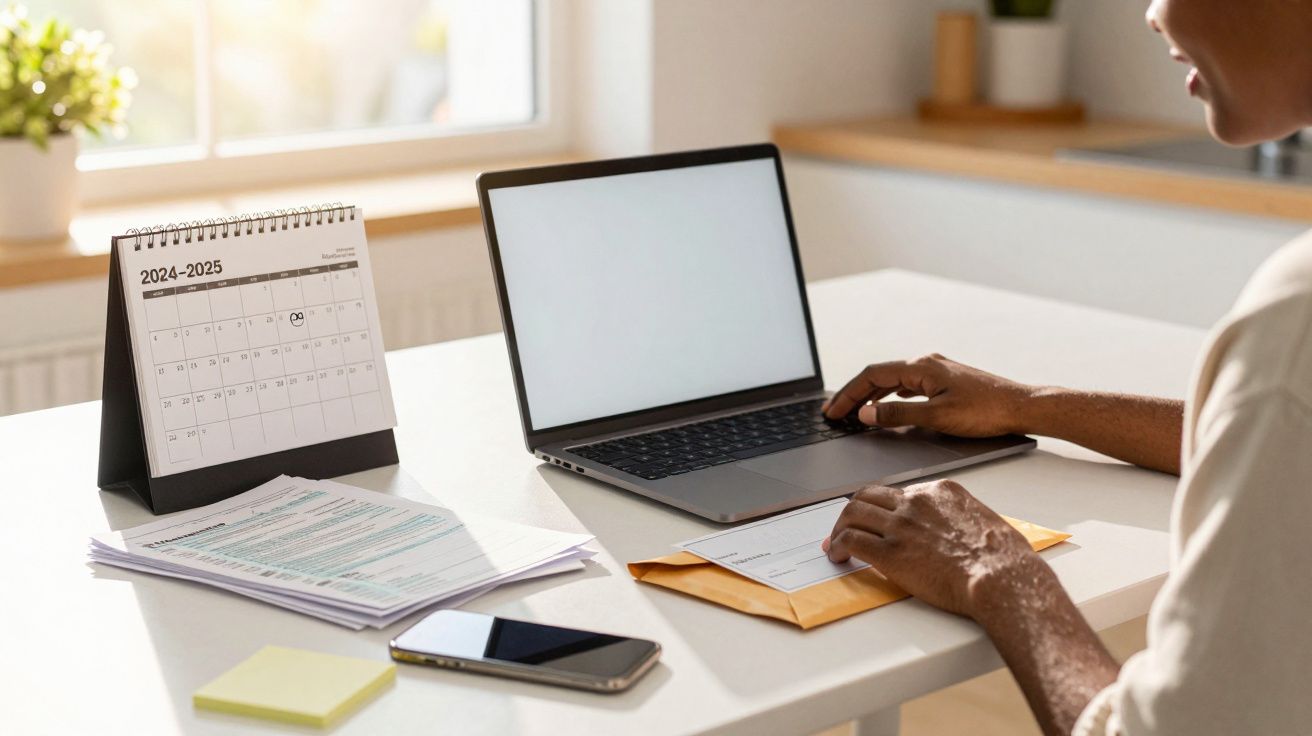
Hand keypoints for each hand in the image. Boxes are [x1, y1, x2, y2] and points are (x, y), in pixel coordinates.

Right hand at [822, 354, 1036, 436]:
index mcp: (921, 367)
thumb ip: (897, 415)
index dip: (848, 394)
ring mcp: (938, 371)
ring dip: (871, 395)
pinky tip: (888, 407)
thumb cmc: (985, 411)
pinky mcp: (947, 381)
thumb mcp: (936, 417)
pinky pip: (909, 385)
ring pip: (894, 381)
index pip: (872, 375)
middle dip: (854, 394)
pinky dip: (890, 396)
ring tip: (854, 412)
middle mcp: (927, 363)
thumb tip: (865, 414)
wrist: (1023, 407)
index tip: (832, 411)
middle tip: (835, 413)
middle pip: (880, 376)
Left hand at [822, 480, 1037, 617]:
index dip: (881, 507)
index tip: (875, 519)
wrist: (1000, 576)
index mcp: (940, 491)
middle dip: (852, 511)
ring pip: (853, 513)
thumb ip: (956, 518)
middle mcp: (916, 502)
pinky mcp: (890, 552)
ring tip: (835, 544)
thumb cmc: (1002, 557)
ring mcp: (901, 525)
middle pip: (868, 496)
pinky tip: (838, 556)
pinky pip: (852, 540)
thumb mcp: (981, 519)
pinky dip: (838, 546)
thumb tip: (949, 531)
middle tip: (844, 527)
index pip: (898, 492)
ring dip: (839, 528)